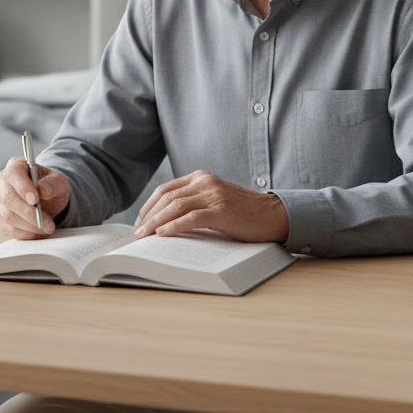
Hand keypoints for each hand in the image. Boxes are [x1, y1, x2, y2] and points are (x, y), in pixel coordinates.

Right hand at [0, 156, 69, 239]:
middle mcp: (1, 181)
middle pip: (9, 199)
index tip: (36, 200)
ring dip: (30, 226)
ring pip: (8, 216)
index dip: (23, 187)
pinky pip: (8, 229)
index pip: (13, 174)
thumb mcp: (59, 181)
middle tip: (48, 223)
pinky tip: (38, 232)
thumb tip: (43, 190)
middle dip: (29, 214)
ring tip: (47, 228)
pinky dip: (25, 234)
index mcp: (15, 166)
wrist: (46, 200)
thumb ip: (53, 183)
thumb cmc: (50, 187)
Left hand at [134, 169, 288, 243]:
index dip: (149, 206)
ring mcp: (214, 194)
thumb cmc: (243, 213)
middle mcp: (205, 182)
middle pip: (166, 196)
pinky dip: (174, 226)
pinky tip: (163, 234)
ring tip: (145, 235)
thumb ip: (193, 203)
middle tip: (138, 232)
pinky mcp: (222, 210)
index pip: (165, 189)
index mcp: (200, 177)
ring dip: (156, 221)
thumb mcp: (214, 201)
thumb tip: (163, 221)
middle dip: (148, 215)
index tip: (140, 221)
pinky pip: (191, 217)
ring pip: (175, 206)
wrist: (274, 216)